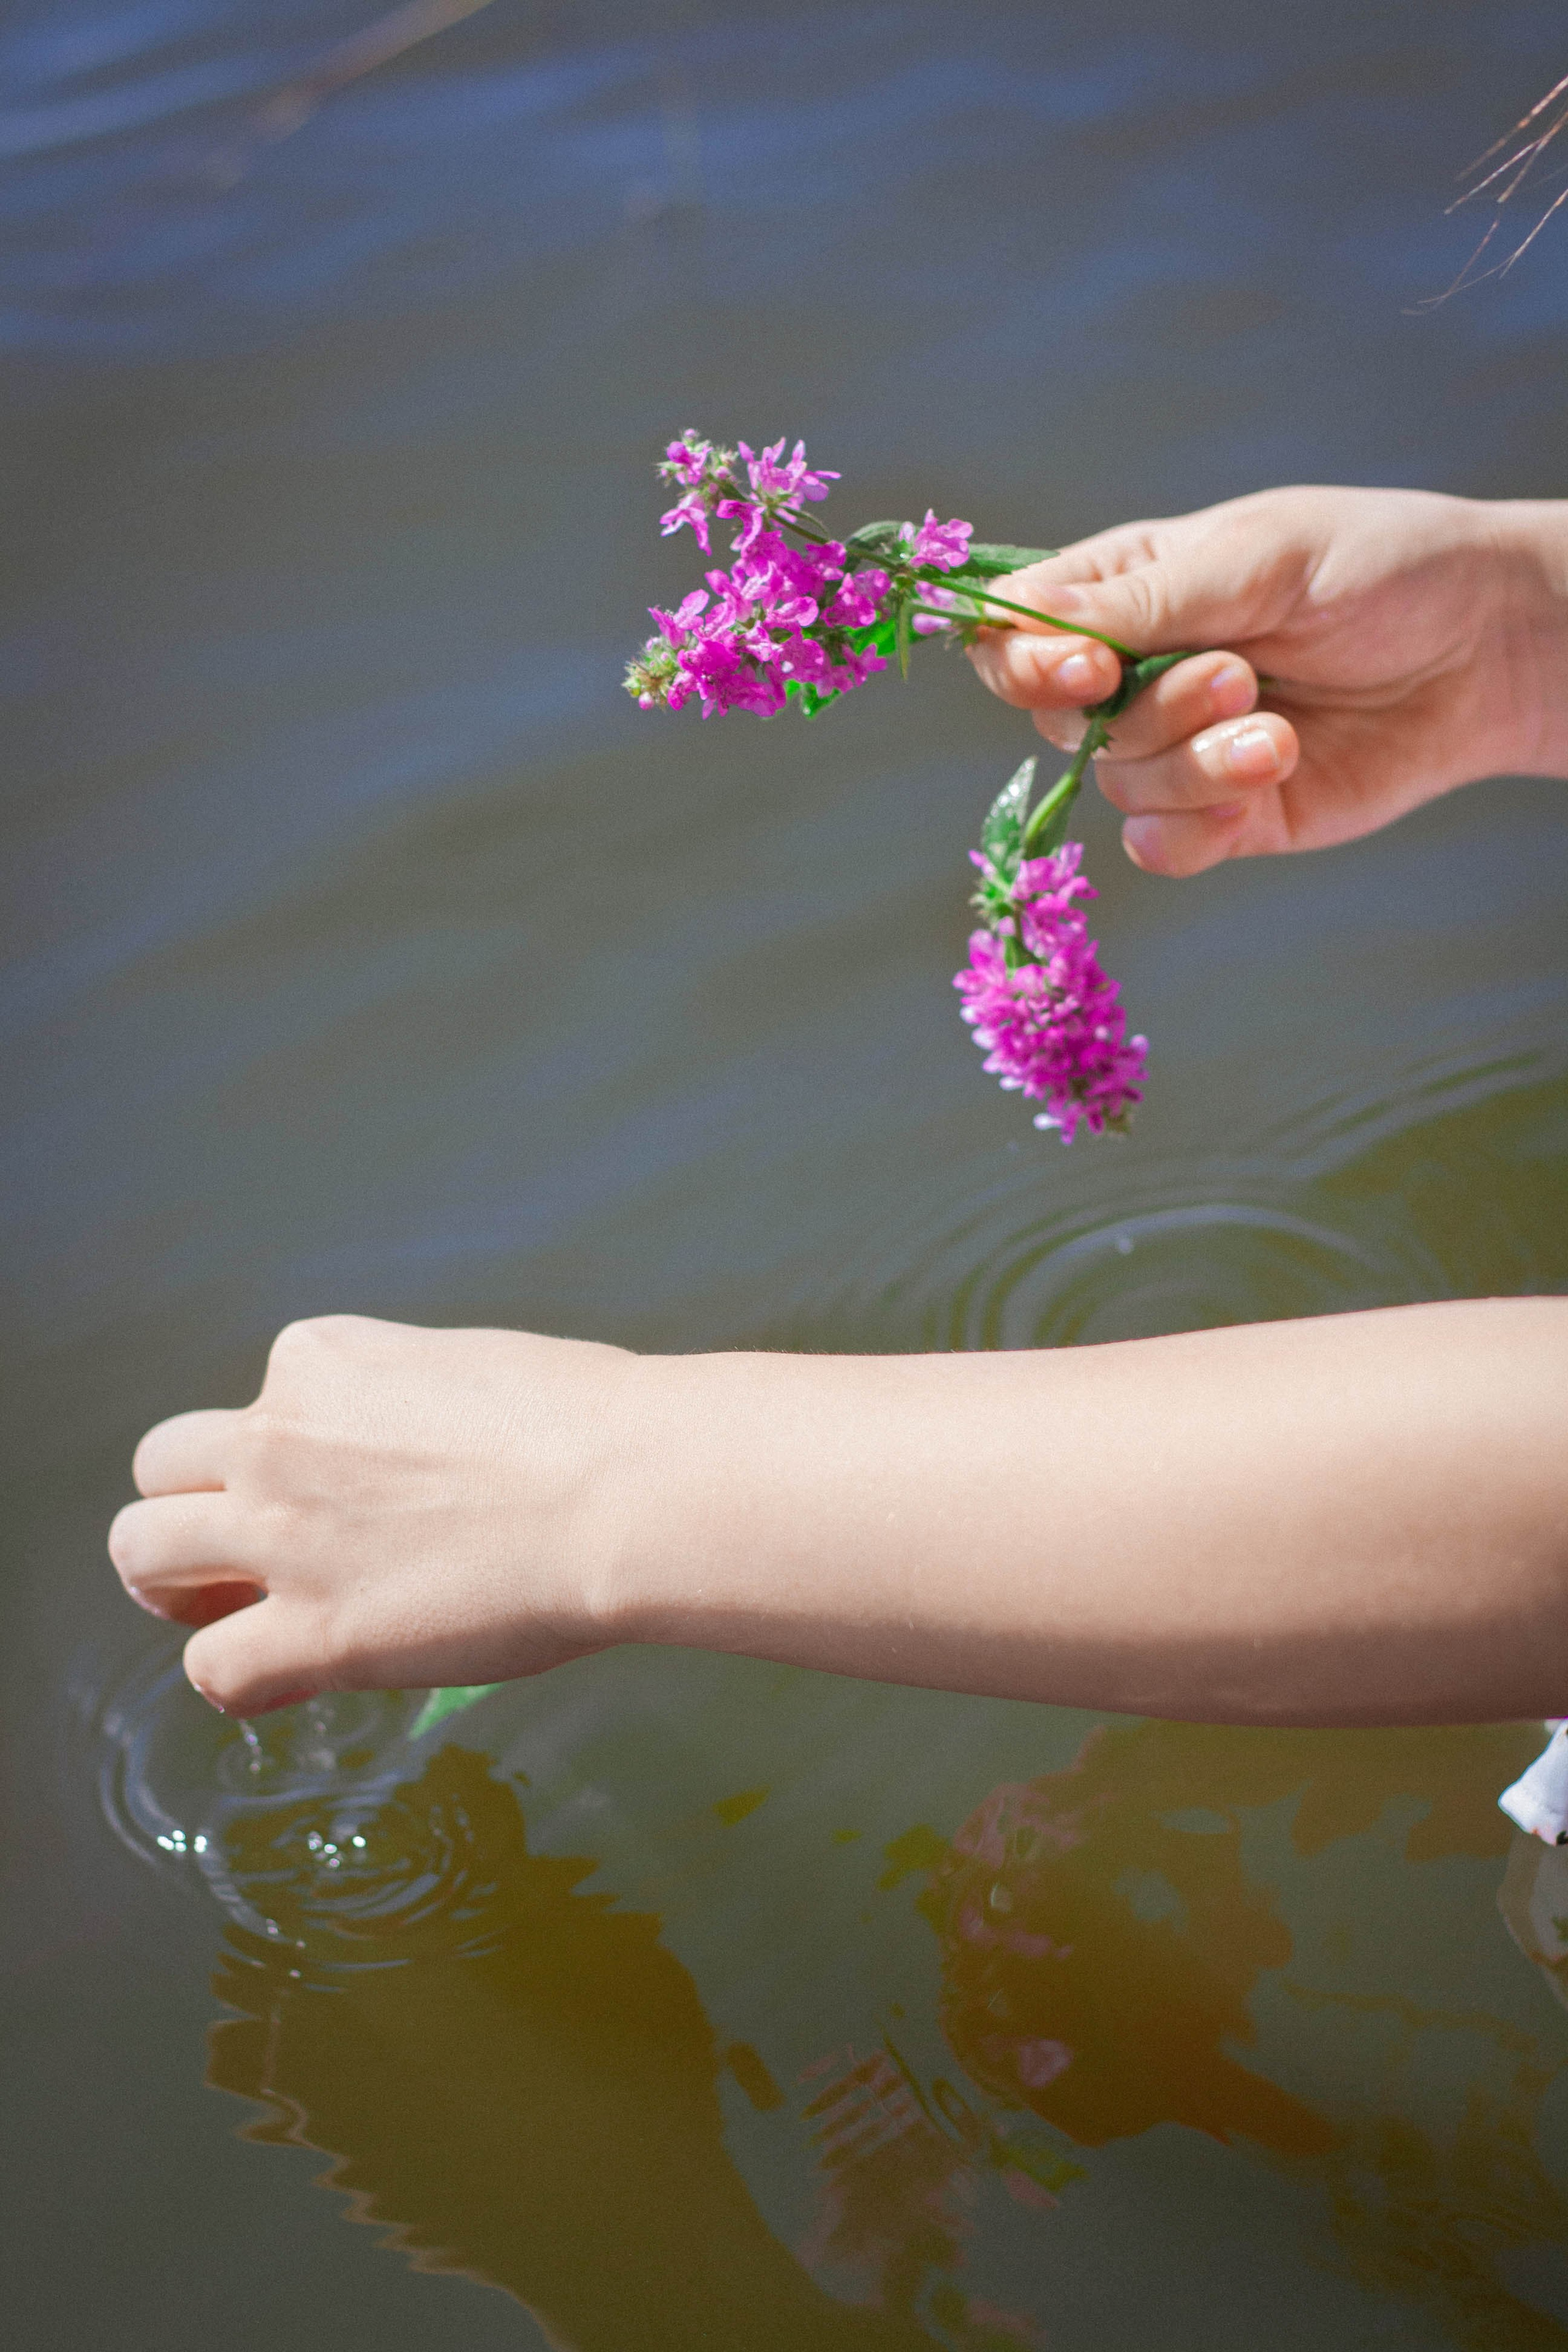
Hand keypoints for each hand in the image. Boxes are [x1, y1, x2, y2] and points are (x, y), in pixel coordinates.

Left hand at [108, 1315, 630, 1713]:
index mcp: (321, 1359)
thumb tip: (415, 1462)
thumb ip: (407, 1407)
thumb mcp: (471, 1370)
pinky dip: (237, 1677)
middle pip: (162, 1466)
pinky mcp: (314, 1631)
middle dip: (190, 1508)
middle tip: (238, 1554)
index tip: (342, 1488)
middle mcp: (278, 1436)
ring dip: (173, 1585)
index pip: (257, 1402)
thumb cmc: (587, 1423)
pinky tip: (284, 1680)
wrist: (622, 1488)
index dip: (285, 1454)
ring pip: (143, 1553)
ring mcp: (282, 1534)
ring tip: (224, 1613)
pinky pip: (214, 1668)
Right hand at [966, 486, 1567, 875]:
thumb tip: (1028, 616)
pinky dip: (1203, 825)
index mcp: (1127, 589)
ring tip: (1282, 730)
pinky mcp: (1221, 816)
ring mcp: (1176, 749)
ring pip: (1118, 785)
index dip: (1027, 661)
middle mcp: (1136, 672)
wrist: (1484, 652)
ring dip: (1199, 764)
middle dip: (1146, 710)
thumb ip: (1144, 600)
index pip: (1016, 632)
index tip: (1086, 668)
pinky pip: (1160, 846)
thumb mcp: (1259, 560)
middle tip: (1238, 677)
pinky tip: (1272, 779)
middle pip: (1057, 719)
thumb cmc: (1379, 569)